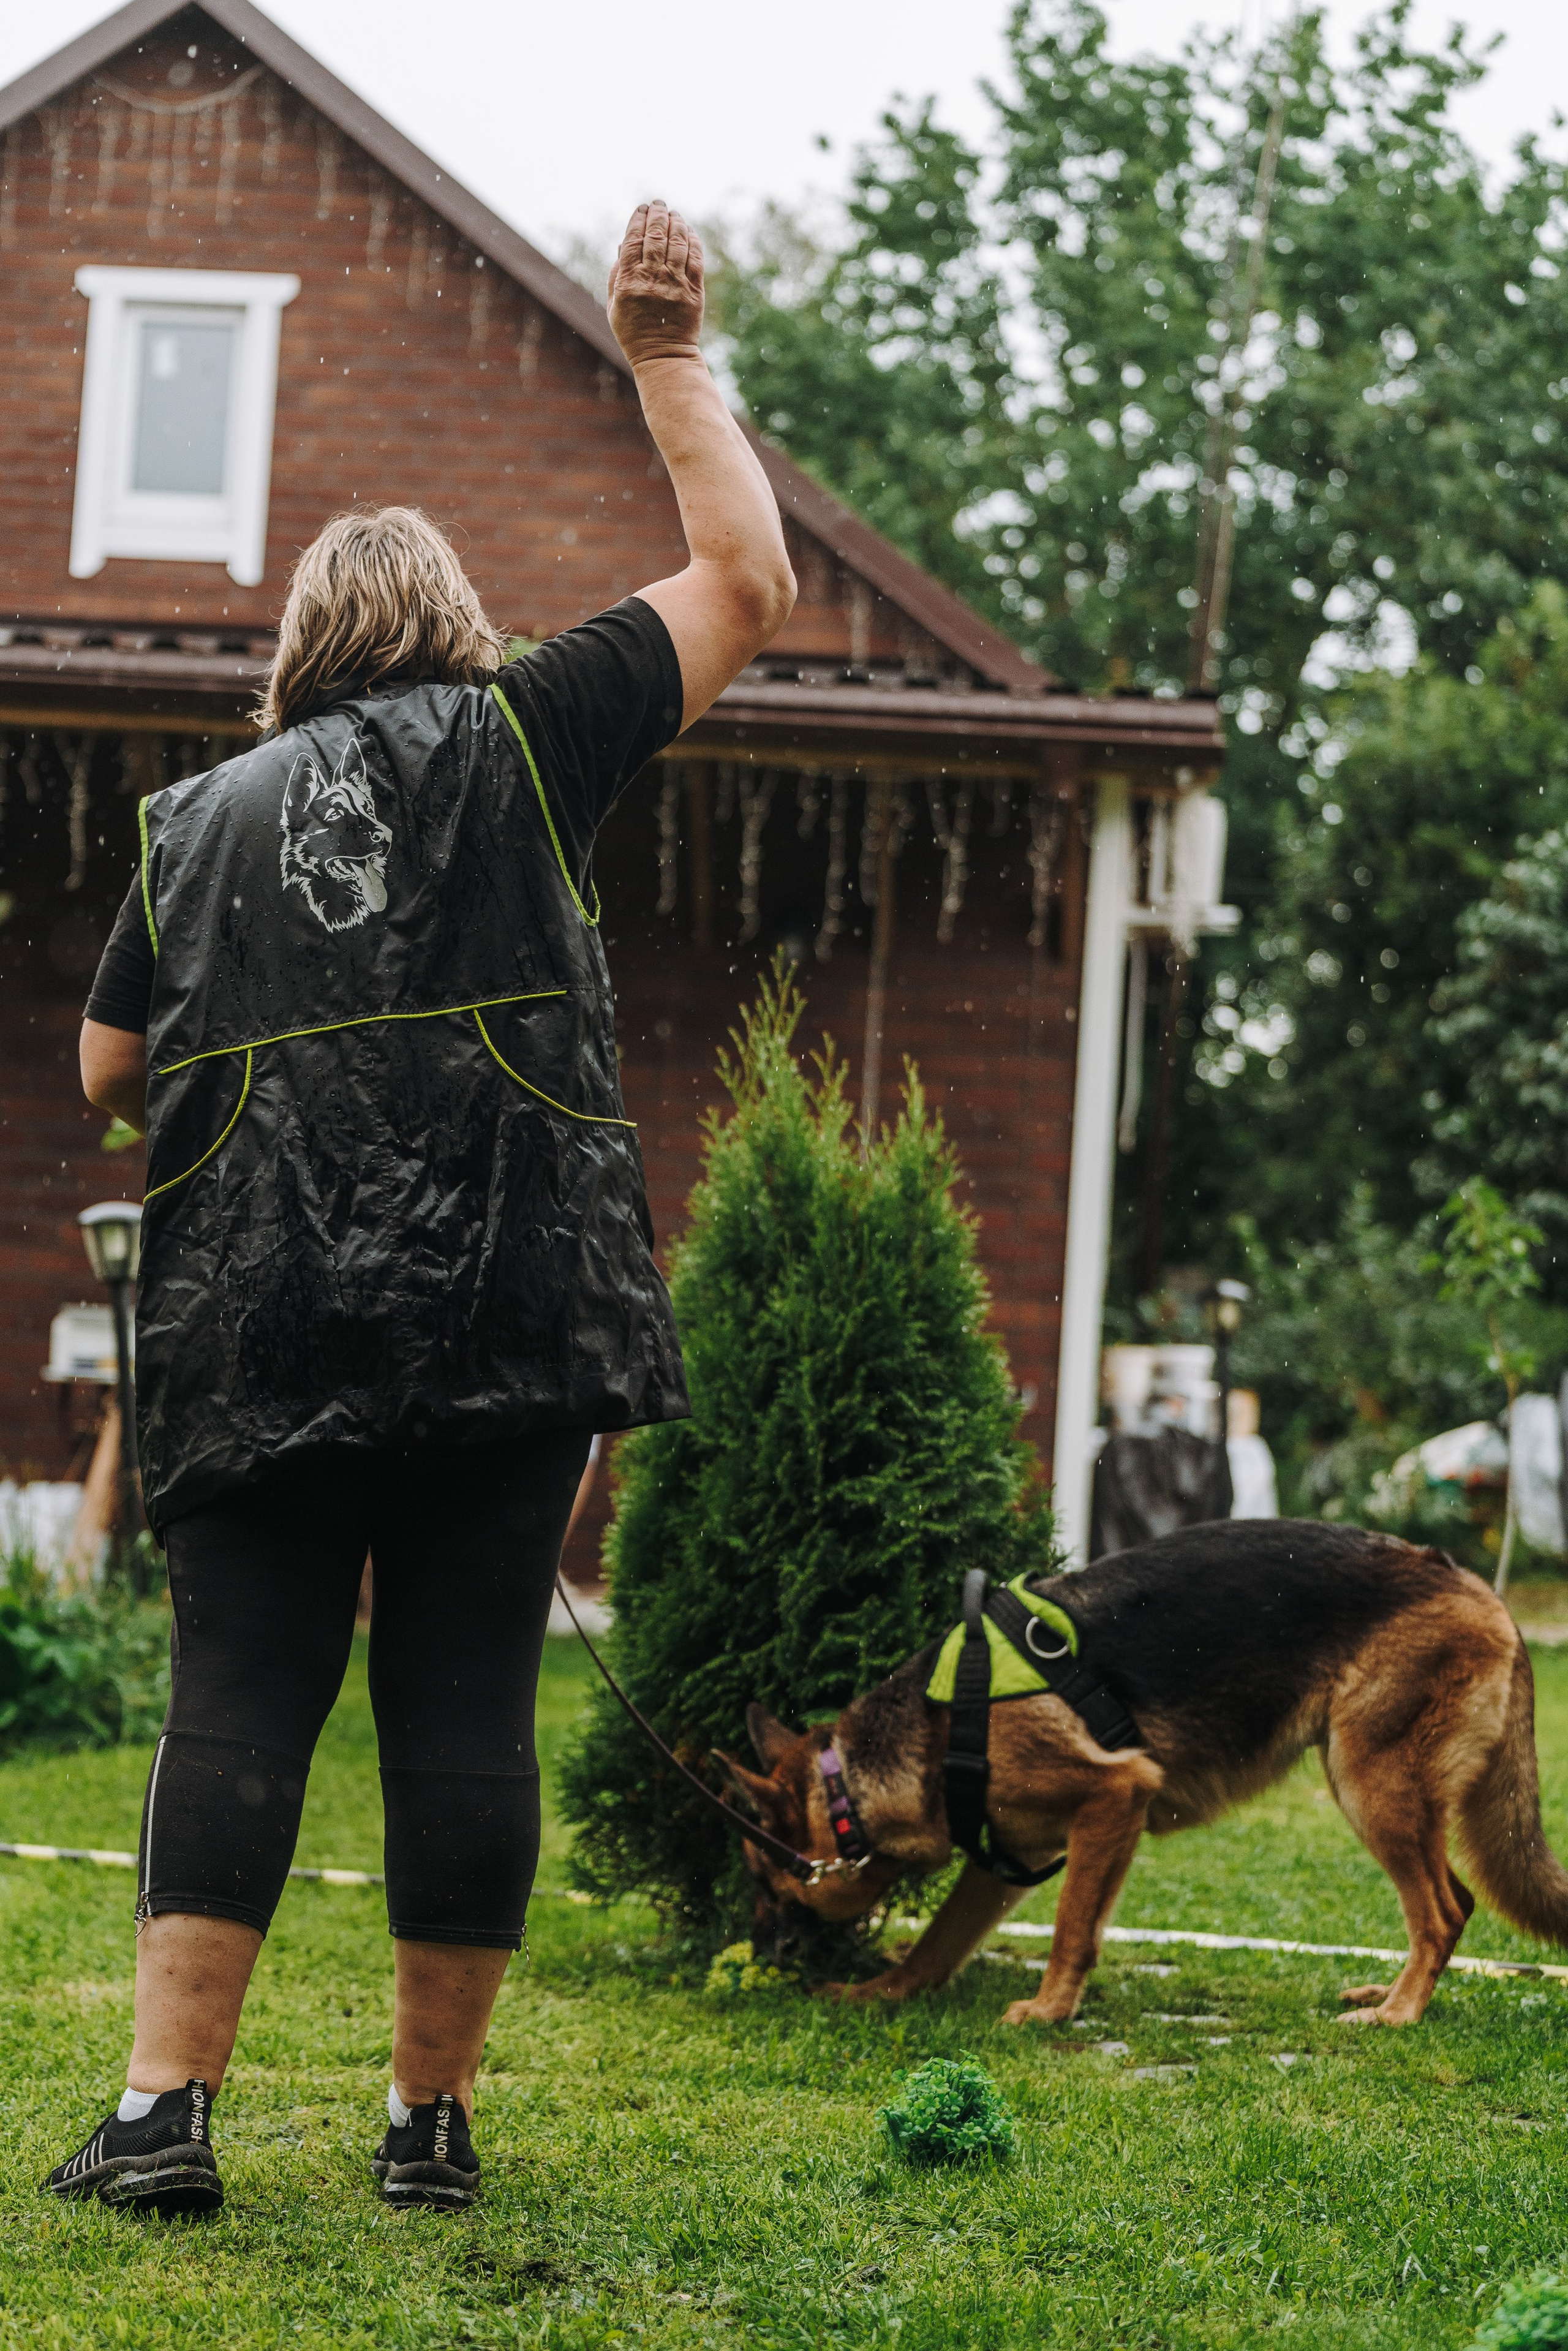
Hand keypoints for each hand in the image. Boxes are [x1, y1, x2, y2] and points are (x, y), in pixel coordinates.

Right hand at [608, 201, 703, 368]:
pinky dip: (693, 241)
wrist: (663, 357)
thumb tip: (624, 243)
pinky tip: (689, 232)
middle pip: (656, 235)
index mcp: (629, 282)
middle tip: (659, 205)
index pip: (633, 239)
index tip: (641, 208)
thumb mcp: (615, 305)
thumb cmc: (634, 331)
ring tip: (674, 214)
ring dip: (676, 223)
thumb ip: (617, 274)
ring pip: (677, 243)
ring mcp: (675, 285)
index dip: (638, 219)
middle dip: (657, 215)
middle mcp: (652, 280)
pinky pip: (695, 259)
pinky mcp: (694, 292)